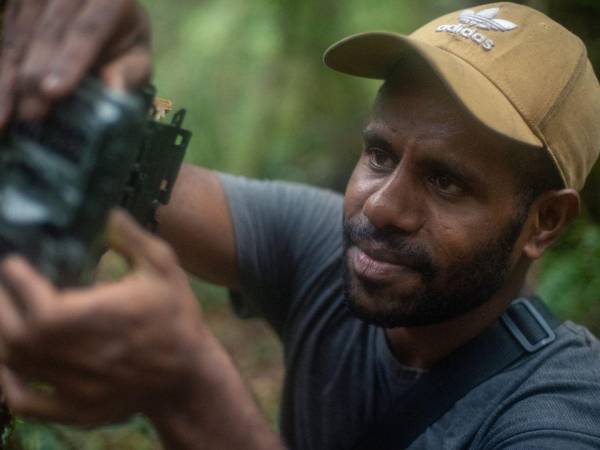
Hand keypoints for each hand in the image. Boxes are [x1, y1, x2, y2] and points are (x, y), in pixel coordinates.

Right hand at [0, 0, 151, 126]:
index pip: (87, 30)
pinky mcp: (15, 8)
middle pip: (47, 34)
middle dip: (36, 75)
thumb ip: (129, 72)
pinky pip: (3, 43)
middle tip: (32, 113)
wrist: (102, 14)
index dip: (69, 61)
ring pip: (18, 37)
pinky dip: (0, 77)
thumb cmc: (123, 42)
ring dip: (10, 80)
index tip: (54, 92)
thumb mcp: (137, 58)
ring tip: (5, 119)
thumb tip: (114, 89)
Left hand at [0, 209, 207, 425]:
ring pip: (17, 366)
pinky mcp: (78, 409)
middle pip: (18, 337)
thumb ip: (136, 239)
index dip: (19, 284)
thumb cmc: (176, 316)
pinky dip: (6, 384)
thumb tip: (109, 212)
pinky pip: (27, 403)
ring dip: (1, 337)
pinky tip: (6, 363)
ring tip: (3, 312)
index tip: (14, 264)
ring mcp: (79, 388)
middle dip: (1, 307)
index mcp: (104, 319)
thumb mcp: (165, 269)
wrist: (188, 373)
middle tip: (3, 285)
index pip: (42, 307)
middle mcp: (85, 356)